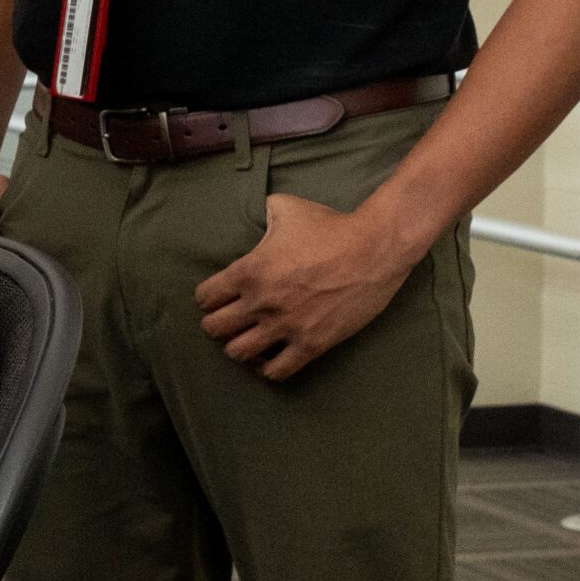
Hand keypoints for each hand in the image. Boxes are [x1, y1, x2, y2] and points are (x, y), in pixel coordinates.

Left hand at [194, 194, 421, 380]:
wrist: (374, 248)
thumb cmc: (331, 225)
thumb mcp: (285, 208)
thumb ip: (263, 215)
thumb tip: (259, 212)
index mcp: (248, 271)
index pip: (205, 298)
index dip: (209, 298)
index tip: (221, 298)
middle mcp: (260, 302)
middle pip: (214, 329)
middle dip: (218, 325)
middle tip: (233, 320)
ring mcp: (285, 326)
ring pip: (238, 353)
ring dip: (239, 347)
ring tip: (249, 339)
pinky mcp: (312, 344)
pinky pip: (275, 372)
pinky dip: (267, 367)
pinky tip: (272, 356)